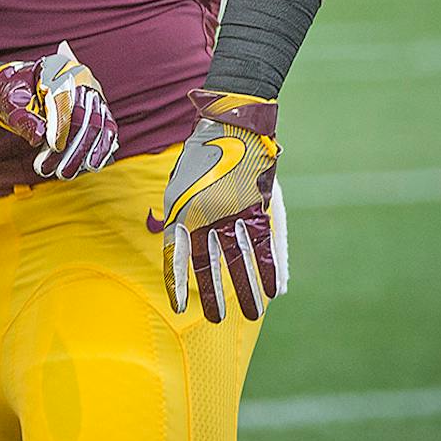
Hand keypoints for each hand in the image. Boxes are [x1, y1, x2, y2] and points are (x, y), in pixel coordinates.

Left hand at [0, 42, 118, 179]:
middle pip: (83, 114)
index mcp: (55, 68)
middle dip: (72, 146)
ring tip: (67, 174)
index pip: (63, 98)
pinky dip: (101, 148)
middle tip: (59, 171)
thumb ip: (23, 116)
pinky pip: (107, 129)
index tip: (53, 146)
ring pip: (97, 124)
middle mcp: (79, 77)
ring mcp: (92, 92)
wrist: (23, 86)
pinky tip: (91, 165)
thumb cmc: (16, 94)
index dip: (60, 124)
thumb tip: (38, 137)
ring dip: (85, 152)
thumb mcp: (11, 101)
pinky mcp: (100, 108)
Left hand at [148, 91, 285, 321]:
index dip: (179, 281)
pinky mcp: (257, 206)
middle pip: (209, 262)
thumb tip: (168, 232)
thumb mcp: (179, 180)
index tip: (179, 307)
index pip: (178, 254)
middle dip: (212, 292)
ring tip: (249, 315)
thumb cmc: (202, 151)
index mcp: (183, 207)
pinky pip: (263, 243)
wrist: (230, 122)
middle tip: (215, 319)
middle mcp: (206, 214)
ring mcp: (234, 211)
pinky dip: (268, 267)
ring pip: (239, 258)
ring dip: (245, 288)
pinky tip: (273, 290)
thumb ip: (177, 208)